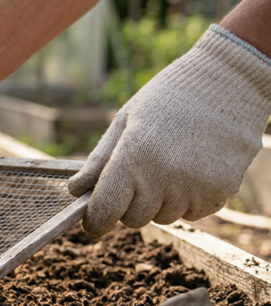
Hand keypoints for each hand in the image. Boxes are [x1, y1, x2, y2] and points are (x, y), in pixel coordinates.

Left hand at [69, 25, 270, 235]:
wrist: (229, 84)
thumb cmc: (168, 100)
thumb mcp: (125, 122)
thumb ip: (99, 160)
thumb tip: (75, 190)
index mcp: (134, 157)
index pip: (106, 211)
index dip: (95, 221)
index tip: (94, 221)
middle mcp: (164, 178)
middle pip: (133, 220)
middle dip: (128, 205)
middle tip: (140, 175)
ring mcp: (194, 188)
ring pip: (162, 218)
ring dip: (159, 202)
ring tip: (170, 165)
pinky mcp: (219, 193)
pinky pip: (191, 214)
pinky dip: (186, 200)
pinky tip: (192, 170)